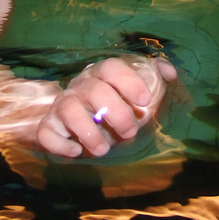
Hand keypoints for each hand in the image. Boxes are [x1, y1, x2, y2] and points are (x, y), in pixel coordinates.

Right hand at [35, 55, 176, 157]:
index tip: (145, 100)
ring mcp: (61, 106)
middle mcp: (79, 86)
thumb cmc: (111, 104)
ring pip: (69, 109)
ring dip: (89, 132)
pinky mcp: (48, 127)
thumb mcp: (132, 89)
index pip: (110, 67)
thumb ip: (153, 75)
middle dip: (117, 114)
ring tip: (103, 149)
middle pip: (95, 91)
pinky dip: (61, 144)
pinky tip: (76, 152)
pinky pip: (47, 133)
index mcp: (100, 74)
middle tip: (129, 133)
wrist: (71, 122)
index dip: (128, 81)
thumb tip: (171, 73)